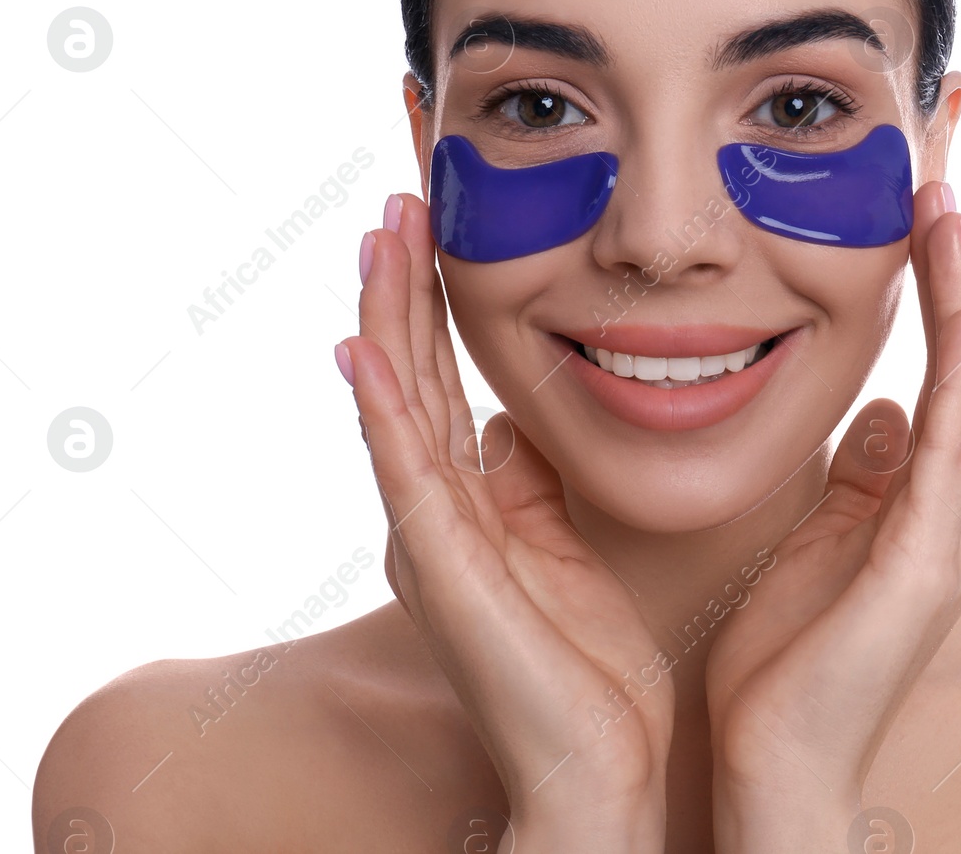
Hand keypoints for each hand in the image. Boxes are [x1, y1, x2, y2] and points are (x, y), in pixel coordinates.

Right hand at [337, 193, 671, 849]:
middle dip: (402, 285)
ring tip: (380, 237)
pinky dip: (382, 408)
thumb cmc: (586, 660)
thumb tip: (513, 417)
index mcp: (464, 499)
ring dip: (386, 319)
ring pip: (397, 404)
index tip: (434, 219)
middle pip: (408, 373)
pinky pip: (407, 472)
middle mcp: (434, 509)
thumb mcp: (559, 538)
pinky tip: (362, 348)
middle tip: (398, 198)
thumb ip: (527, 477)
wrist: (598, 761)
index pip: (439, 375)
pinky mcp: (442, 570)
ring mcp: (430, 537)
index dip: (432, 299)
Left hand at [705, 181, 960, 837]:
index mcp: (926, 504)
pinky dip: (958, 357)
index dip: (940, 292)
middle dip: (959, 269)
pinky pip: (955, 433)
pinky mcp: (934, 556)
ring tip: (948, 204)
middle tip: (944, 176)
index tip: (921, 210)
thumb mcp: (818, 540)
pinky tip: (956, 295)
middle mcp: (959, 509)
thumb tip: (882, 411)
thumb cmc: (786, 660)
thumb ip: (860, 477)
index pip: (944, 374)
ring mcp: (955, 532)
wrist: (777, 764)